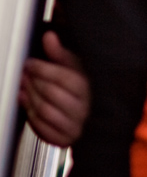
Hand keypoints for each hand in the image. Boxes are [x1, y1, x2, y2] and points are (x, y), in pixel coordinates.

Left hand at [18, 31, 89, 146]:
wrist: (94, 118)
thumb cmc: (84, 91)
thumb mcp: (76, 68)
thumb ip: (60, 54)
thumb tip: (50, 37)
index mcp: (89, 88)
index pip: (62, 77)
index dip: (42, 69)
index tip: (30, 64)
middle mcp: (85, 108)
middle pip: (51, 94)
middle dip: (32, 83)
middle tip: (24, 76)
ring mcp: (76, 126)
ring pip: (44, 111)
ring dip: (28, 100)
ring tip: (23, 90)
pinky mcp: (66, 139)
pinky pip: (43, 130)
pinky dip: (31, 118)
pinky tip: (28, 107)